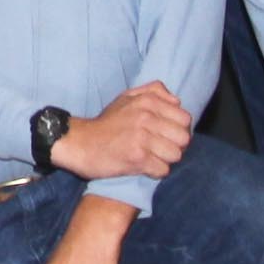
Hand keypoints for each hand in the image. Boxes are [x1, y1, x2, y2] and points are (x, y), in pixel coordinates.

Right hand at [50, 84, 192, 181]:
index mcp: (148, 101)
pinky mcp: (136, 158)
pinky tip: (143, 167)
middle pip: (184, 138)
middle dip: (174, 146)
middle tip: (160, 149)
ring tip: (151, 158)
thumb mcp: (126, 98)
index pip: (185, 119)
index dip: (178, 130)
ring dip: (165, 160)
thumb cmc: (106, 123)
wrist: (79, 143)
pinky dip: (155, 172)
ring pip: (176, 155)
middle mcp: (146, 117)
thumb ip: (154, 92)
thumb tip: (177, 101)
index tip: (165, 135)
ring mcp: (142, 138)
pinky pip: (162, 170)